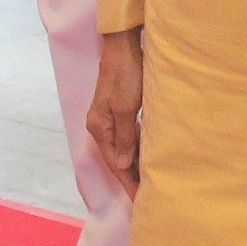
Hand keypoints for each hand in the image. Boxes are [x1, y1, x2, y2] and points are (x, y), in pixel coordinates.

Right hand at [88, 29, 145, 197]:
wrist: (123, 45)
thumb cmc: (126, 74)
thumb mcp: (127, 107)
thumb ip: (125, 137)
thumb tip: (121, 165)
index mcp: (99, 126)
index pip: (115, 163)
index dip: (128, 182)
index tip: (140, 200)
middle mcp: (100, 124)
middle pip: (117, 158)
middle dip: (130, 177)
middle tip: (147, 197)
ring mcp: (108, 116)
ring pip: (122, 147)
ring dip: (133, 164)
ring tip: (147, 182)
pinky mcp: (118, 109)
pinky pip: (127, 136)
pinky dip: (135, 148)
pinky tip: (145, 155)